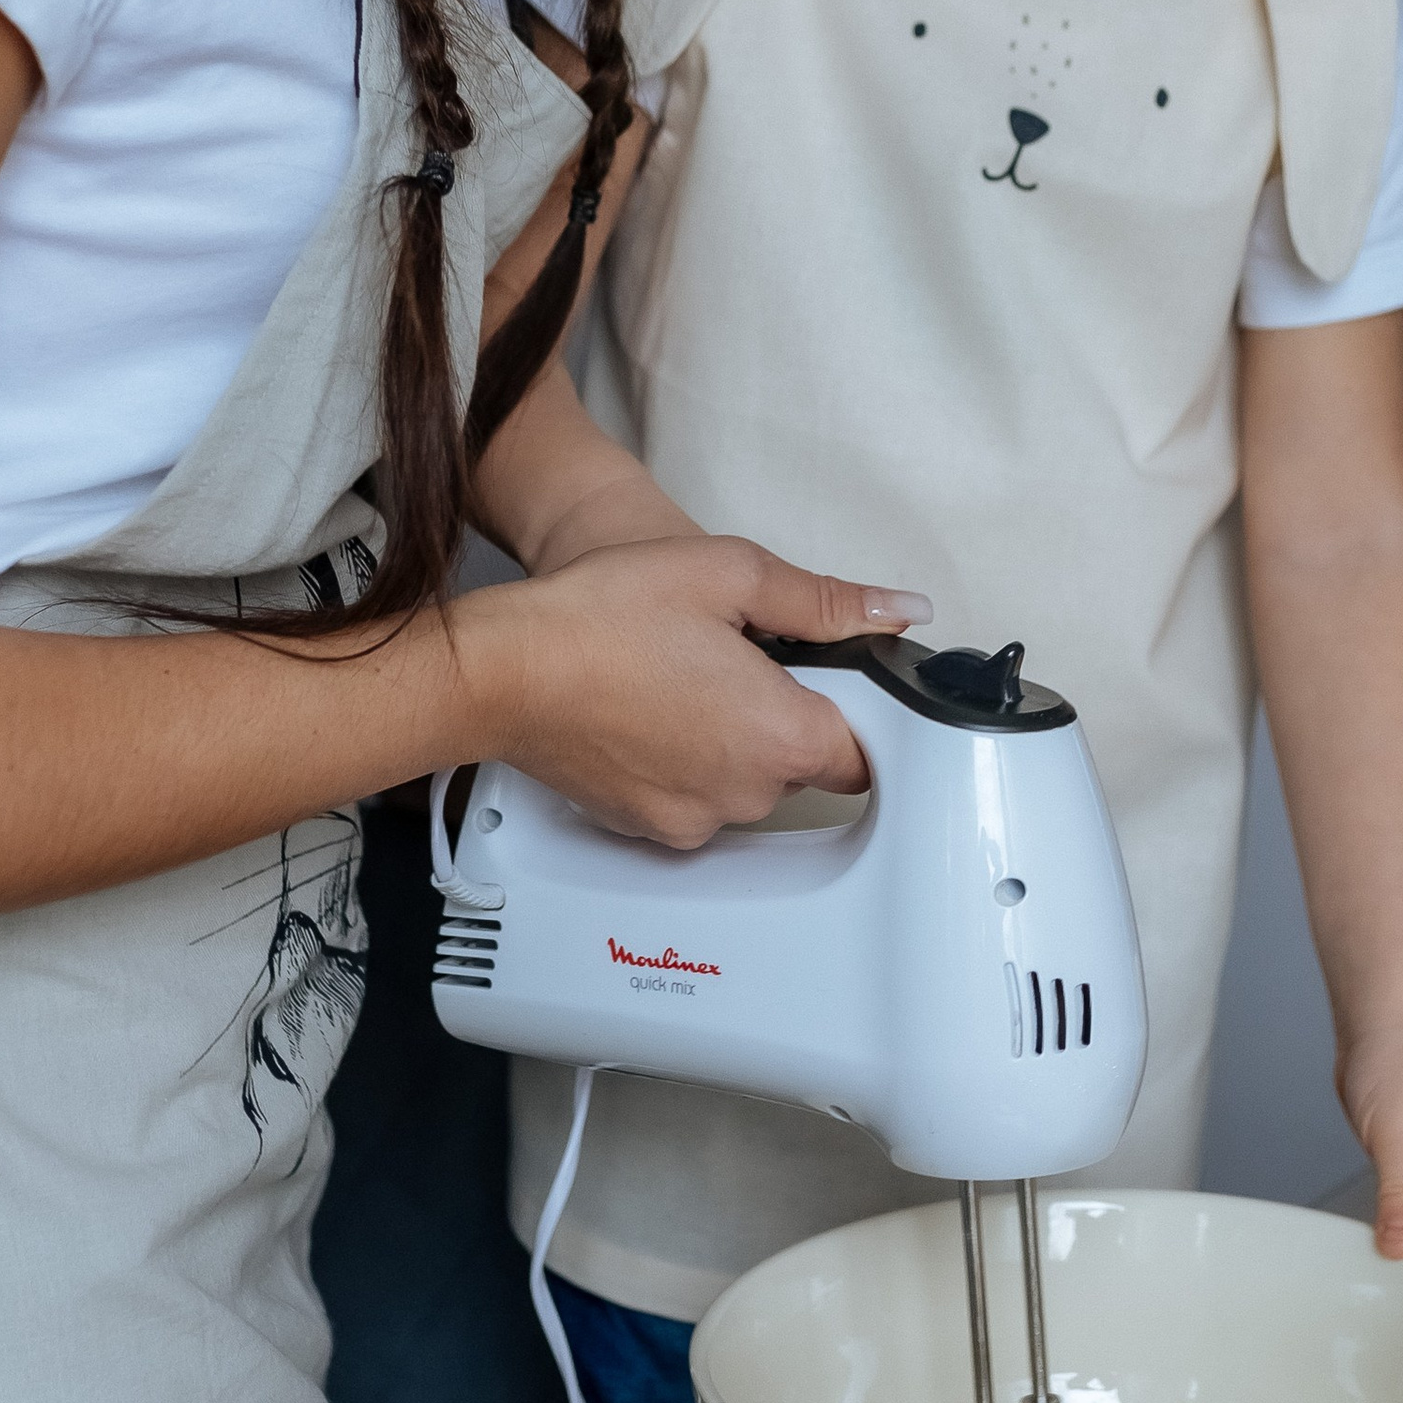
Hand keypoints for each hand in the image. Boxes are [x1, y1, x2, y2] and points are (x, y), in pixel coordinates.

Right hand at [458, 535, 928, 849]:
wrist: (503, 667)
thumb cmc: (603, 616)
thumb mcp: (731, 574)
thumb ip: (826, 600)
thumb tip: (898, 609)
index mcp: (780, 736)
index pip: (866, 753)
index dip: (852, 710)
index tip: (827, 680)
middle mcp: (744, 795)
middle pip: (801, 764)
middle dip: (782, 714)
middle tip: (735, 658)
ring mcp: (692, 820)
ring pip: (744, 783)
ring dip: (731, 741)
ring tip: (681, 679)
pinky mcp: (646, 828)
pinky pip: (692, 799)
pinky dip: (683, 763)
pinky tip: (649, 713)